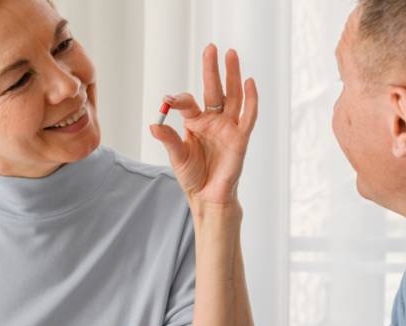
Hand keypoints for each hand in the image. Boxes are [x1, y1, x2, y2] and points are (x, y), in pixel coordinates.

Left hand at [151, 44, 258, 206]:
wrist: (208, 197)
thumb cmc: (193, 176)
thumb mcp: (177, 156)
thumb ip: (169, 139)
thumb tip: (154, 125)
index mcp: (195, 122)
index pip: (188, 102)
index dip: (177, 100)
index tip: (167, 101)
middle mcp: (213, 120)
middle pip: (214, 89)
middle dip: (212, 69)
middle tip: (210, 48)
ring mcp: (228, 127)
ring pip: (232, 96)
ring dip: (232, 75)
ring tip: (231, 54)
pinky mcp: (240, 138)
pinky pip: (248, 116)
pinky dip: (250, 99)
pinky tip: (249, 81)